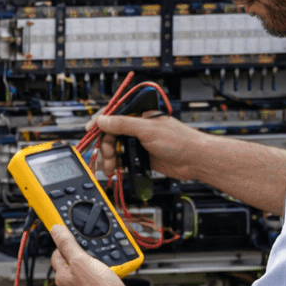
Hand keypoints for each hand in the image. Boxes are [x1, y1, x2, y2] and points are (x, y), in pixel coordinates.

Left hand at [49, 224, 131, 285]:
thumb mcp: (82, 260)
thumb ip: (67, 244)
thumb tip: (55, 230)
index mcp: (62, 276)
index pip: (57, 254)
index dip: (64, 244)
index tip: (72, 237)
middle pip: (71, 263)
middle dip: (80, 254)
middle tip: (91, 249)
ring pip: (84, 272)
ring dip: (92, 264)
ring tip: (102, 262)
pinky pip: (95, 281)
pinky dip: (101, 275)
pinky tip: (109, 274)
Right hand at [89, 112, 207, 179]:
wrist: (195, 160)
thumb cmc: (180, 140)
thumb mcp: (148, 130)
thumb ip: (123, 124)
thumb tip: (103, 120)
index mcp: (140, 115)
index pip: (113, 115)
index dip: (100, 123)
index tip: (90, 131)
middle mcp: (138, 127)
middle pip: (111, 134)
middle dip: (105, 146)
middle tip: (106, 156)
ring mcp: (139, 142)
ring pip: (116, 148)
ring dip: (109, 158)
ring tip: (109, 167)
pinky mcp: (141, 156)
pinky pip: (123, 159)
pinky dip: (117, 164)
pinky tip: (115, 170)